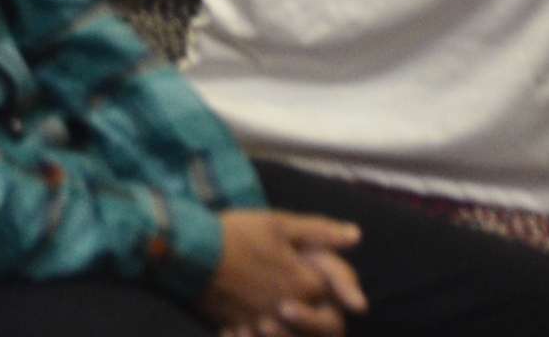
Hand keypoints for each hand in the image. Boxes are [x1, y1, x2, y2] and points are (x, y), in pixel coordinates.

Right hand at [203, 211, 364, 336]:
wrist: (191, 251)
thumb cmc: (237, 233)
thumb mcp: (279, 223)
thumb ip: (320, 231)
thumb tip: (357, 235)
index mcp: (305, 284)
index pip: (334, 296)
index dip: (338, 289)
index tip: (331, 283)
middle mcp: (290, 309)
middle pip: (319, 326)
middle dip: (316, 318)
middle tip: (306, 308)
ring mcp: (264, 322)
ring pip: (288, 336)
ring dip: (289, 330)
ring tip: (277, 319)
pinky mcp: (241, 329)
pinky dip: (256, 335)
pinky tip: (251, 327)